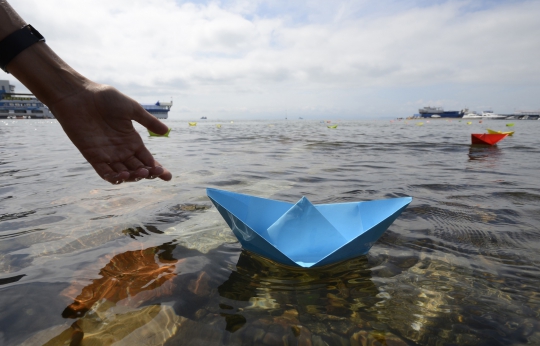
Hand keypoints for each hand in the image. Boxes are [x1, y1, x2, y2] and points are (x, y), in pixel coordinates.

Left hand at [49, 82, 171, 183]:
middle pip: (138, 169)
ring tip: (141, 173)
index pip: (147, 160)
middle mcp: (121, 150)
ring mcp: (107, 154)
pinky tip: (123, 176)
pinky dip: (114, 177)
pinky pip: (104, 172)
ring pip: (123, 173)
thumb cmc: (105, 98)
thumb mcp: (132, 108)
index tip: (168, 176)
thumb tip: (166, 131)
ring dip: (133, 177)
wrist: (79, 95)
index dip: (157, 169)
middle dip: (148, 174)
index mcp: (132, 141)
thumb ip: (148, 121)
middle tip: (154, 172)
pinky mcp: (92, 156)